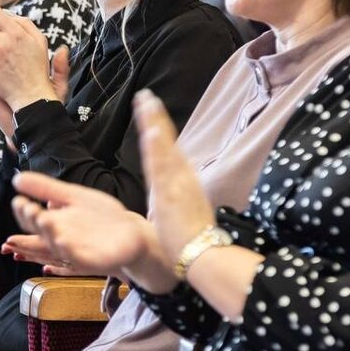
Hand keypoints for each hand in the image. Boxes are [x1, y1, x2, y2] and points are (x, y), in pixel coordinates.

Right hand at [10, 171, 154, 274]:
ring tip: (44, 220)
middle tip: (28, 209)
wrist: (132, 234)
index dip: (24, 212)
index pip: (33, 220)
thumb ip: (46, 189)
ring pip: (56, 246)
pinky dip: (69, 251)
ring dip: (48, 235)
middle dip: (33, 222)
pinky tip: (62, 240)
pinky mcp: (92, 262)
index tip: (19, 201)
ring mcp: (76, 251)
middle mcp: (61, 239)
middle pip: (41, 233)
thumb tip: (16, 179)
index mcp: (55, 224)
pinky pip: (77, 259)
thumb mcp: (72, 197)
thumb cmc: (101, 218)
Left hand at [134, 89, 214, 264]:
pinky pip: (161, 166)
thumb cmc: (194, 242)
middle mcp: (181, 178)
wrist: (203, 255)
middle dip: (156, 118)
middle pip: (167, 142)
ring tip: (146, 102)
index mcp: (183, 182)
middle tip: (146, 95)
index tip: (151, 112)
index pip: (169, 152)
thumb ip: (178, 200)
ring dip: (155, 123)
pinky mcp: (170, 193)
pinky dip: (157, 147)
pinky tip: (151, 130)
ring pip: (163, 148)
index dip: (160, 131)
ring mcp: (176, 183)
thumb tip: (173, 195)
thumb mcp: (186, 214)